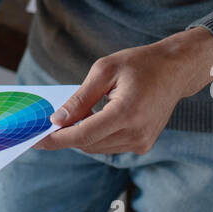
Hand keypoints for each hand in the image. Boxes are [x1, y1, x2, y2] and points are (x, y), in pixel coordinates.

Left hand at [38, 29, 212, 154]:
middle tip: (49, 122)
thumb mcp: (105, 70)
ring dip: (81, 134)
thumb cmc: (140, 64)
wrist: (175, 70)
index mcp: (127, 112)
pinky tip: (94, 117)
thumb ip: (80, 98)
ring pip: (97, 147)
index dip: (58, 139)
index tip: (37, 139)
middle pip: (88, 144)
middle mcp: (136, 133)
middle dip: (66, 135)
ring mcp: (142, 142)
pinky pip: (109, 146)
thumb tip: (57, 119)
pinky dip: (95, 136)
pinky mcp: (143, 145)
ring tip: (78, 112)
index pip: (84, 134)